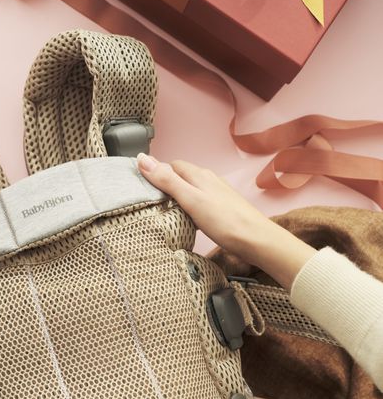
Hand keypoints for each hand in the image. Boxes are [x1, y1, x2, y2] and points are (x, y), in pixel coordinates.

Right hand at [136, 153, 316, 290]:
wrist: (255, 240)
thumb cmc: (225, 221)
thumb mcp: (190, 199)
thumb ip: (167, 181)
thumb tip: (143, 159)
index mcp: (199, 174)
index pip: (171, 165)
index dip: (156, 173)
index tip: (143, 186)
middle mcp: (209, 180)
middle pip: (181, 177)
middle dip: (165, 185)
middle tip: (151, 202)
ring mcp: (217, 194)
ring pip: (190, 190)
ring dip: (177, 197)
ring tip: (166, 213)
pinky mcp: (222, 208)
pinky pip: (199, 202)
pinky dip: (189, 208)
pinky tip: (187, 220)